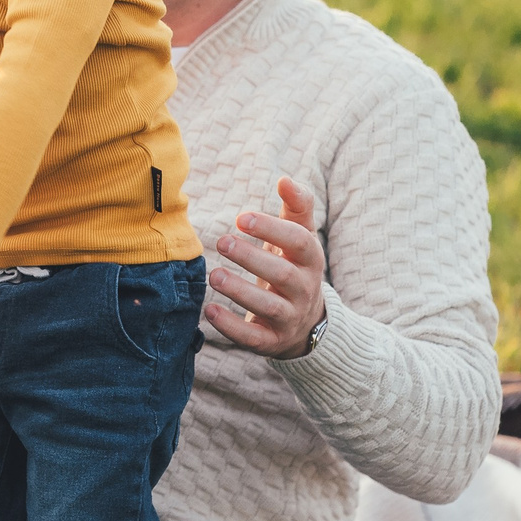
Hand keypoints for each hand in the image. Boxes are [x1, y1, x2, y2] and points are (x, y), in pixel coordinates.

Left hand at [204, 176, 327, 358]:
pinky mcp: (272, 341)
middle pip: (283, 274)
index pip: (298, 241)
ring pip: (269, 306)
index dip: (272, 229)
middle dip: (252, 258)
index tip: (241, 218)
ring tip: (214, 276)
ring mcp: (290, 317)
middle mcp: (304, 289)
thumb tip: (285, 179)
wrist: (306, 323)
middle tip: (222, 241)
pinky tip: (209, 311)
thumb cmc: (293, 266)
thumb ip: (296, 207)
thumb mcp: (300, 237)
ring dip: (241, 291)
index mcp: (310, 260)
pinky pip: (254, 338)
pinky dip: (232, 327)